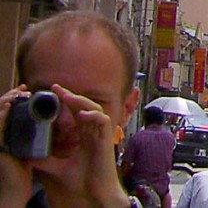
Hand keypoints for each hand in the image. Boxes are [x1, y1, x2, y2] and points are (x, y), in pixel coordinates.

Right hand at [0, 86, 34, 206]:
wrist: (16, 187)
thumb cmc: (21, 168)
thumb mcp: (25, 145)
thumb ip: (29, 132)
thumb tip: (44, 116)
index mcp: (2, 134)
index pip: (3, 111)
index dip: (10, 98)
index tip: (24, 90)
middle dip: (8, 97)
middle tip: (22, 89)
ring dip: (5, 102)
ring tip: (17, 95)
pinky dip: (1, 116)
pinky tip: (8, 108)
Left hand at [50, 84, 129, 207]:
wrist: (96, 193)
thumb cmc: (82, 181)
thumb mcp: (57, 168)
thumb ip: (46, 160)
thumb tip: (28, 156)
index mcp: (85, 136)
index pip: (76, 112)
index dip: (67, 101)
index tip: (53, 92)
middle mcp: (93, 132)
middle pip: (85, 106)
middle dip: (71, 95)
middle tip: (56, 88)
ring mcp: (101, 134)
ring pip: (95, 109)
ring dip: (81, 101)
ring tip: (68, 97)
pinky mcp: (106, 139)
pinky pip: (103, 121)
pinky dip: (94, 115)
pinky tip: (83, 115)